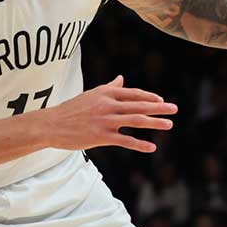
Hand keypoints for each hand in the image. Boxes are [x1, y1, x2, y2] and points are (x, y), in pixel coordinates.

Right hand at [43, 76, 177, 152]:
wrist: (52, 125)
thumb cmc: (72, 110)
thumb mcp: (91, 95)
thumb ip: (109, 87)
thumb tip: (121, 78)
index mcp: (106, 94)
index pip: (133, 94)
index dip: (149, 97)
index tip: (161, 100)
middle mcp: (108, 105)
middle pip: (139, 105)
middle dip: (159, 107)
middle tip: (174, 109)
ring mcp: (105, 121)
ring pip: (136, 120)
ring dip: (155, 122)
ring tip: (169, 125)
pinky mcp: (101, 136)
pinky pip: (125, 140)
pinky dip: (140, 144)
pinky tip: (152, 147)